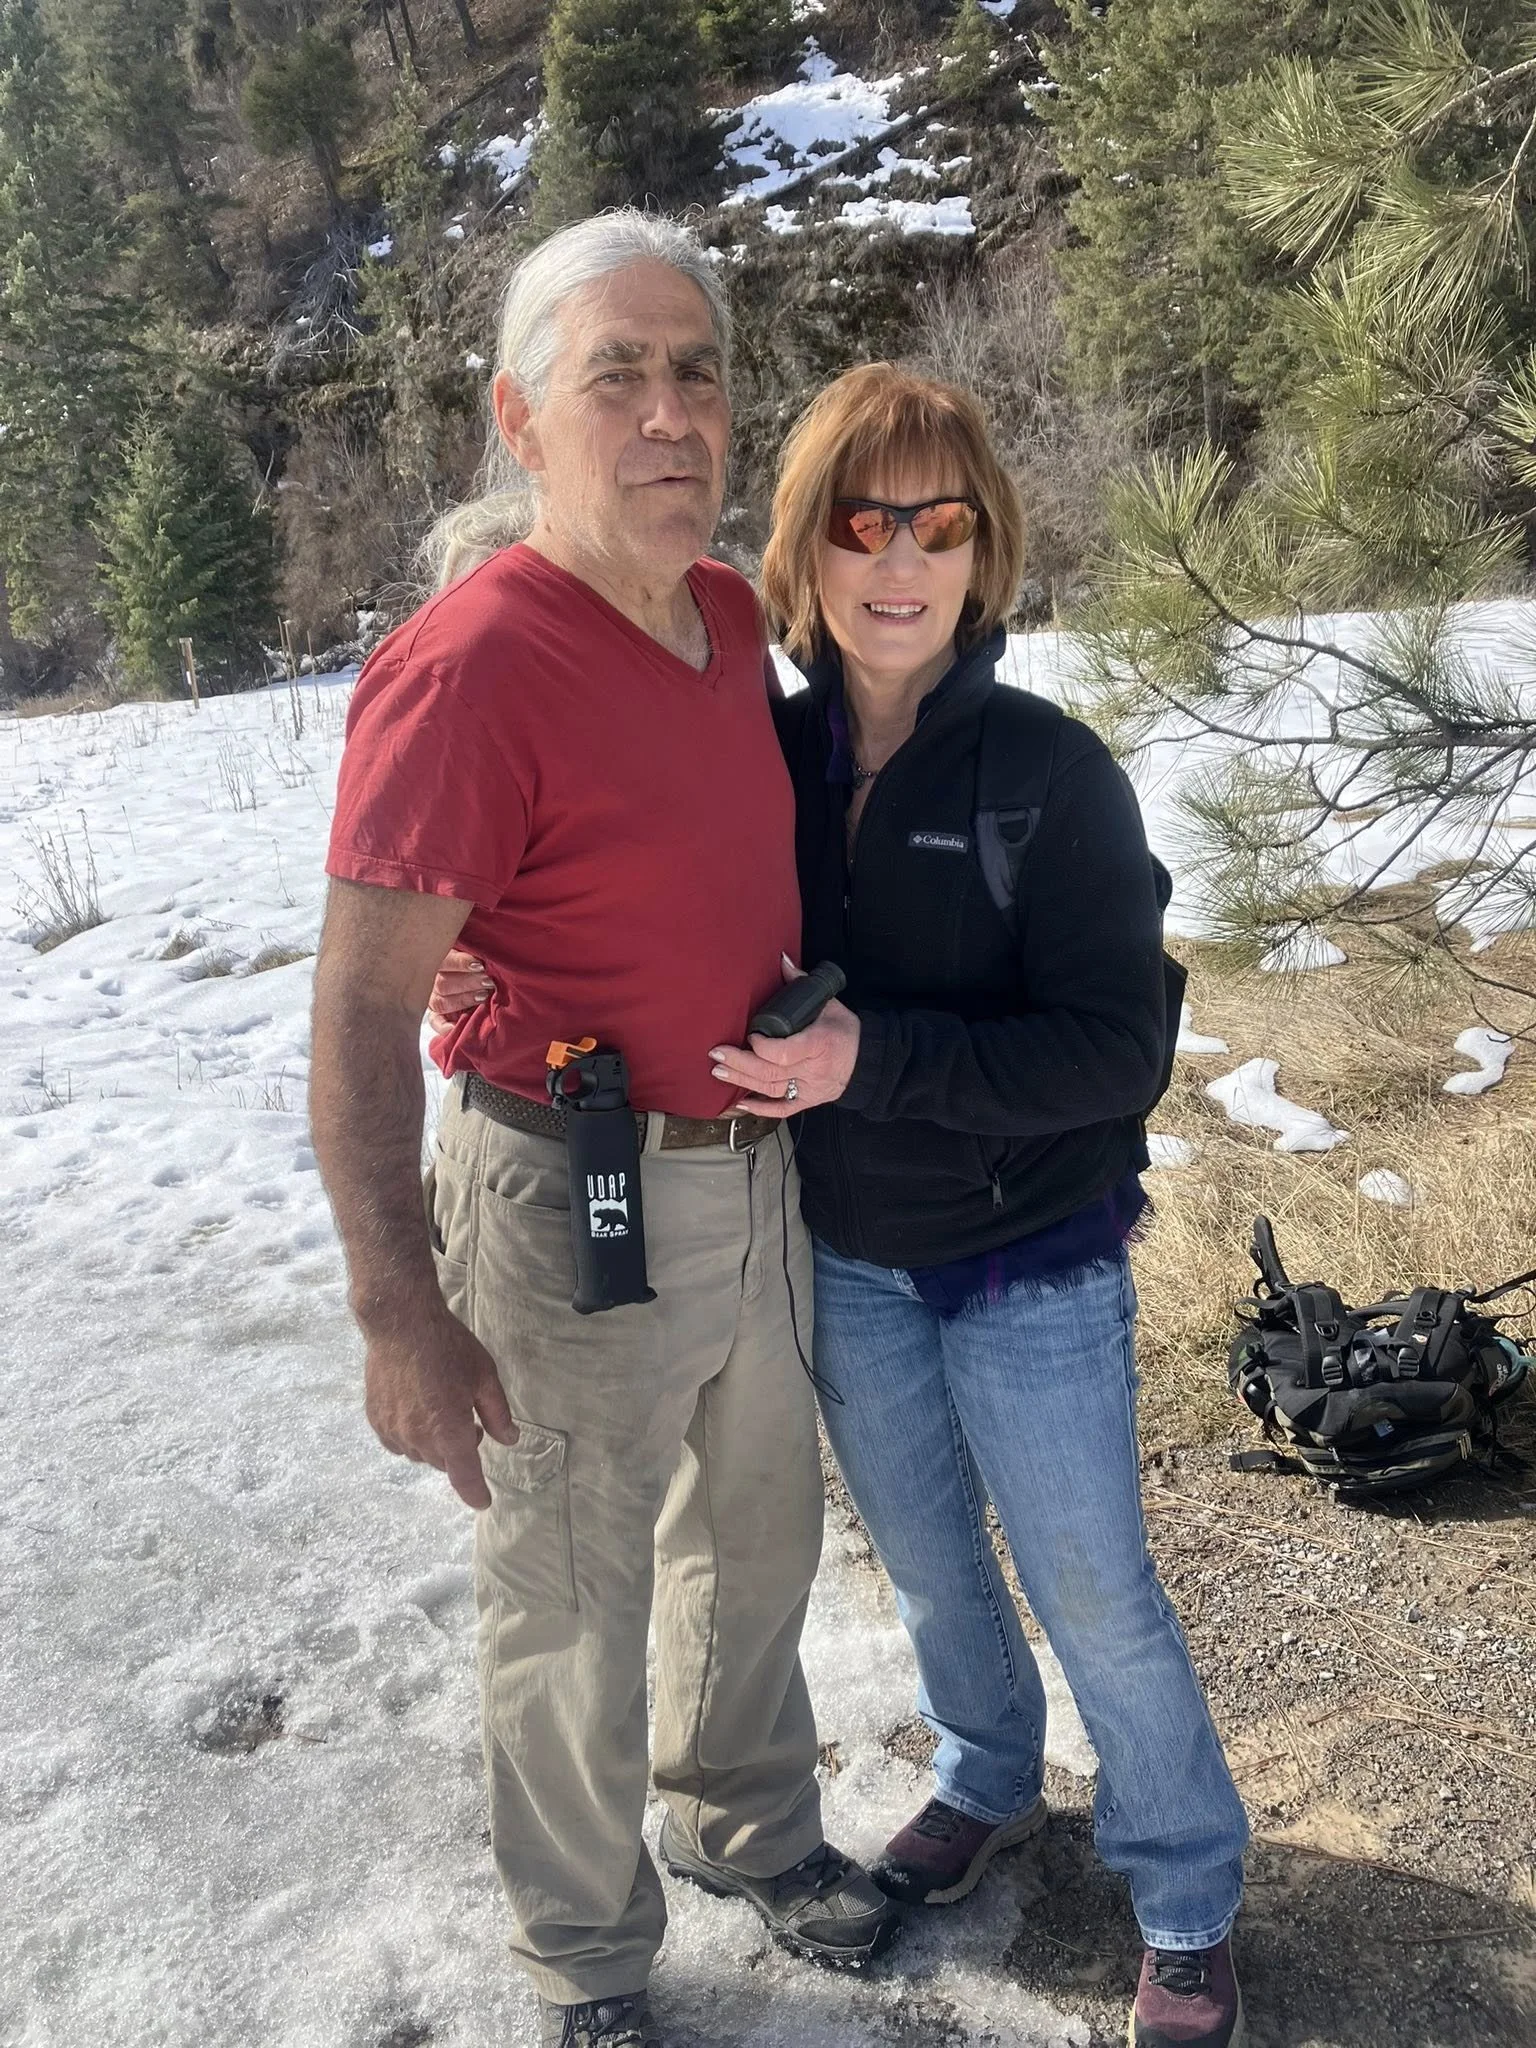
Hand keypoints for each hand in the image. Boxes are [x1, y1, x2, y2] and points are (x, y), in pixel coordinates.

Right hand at [362, 1308, 516, 1510]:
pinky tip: (418, 1410)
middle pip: (443, 1464)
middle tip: (469, 1422)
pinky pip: (397, 1443)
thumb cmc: (448, 1347)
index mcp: (449, 1430)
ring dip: (434, 1444)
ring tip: (442, 1409)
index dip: (475, 1494)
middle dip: (459, 1452)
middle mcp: (418, 1437)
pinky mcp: (376, 1419)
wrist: (401, 1324)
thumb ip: (498, 1414)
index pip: (464, 1478)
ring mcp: (393, 1430)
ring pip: (419, 1454)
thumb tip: (509, 1440)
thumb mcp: (484, 1376)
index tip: (483, 1502)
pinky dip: (411, 1436)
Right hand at [427, 948, 491, 1033]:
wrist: (486, 975)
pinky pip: (435, 1021)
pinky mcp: (436, 1014)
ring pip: (441, 1002)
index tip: (479, 965)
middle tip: (488, 981)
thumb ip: (476, 951)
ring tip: (484, 996)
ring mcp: (434, 997)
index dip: (461, 963)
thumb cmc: (482, 960)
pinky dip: (443, 1026)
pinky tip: (454, 1028)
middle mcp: (433, 978)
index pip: (444, 961)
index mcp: (440, 957)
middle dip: (469, 983)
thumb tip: (484, 957)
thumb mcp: (476, 952)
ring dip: (464, 999)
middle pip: (443, 984)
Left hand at [709, 962, 860, 1117]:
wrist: (867, 1060)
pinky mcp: (809, 1101)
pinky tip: (739, 1103)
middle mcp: (814, 1070)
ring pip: (772, 1089)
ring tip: (719, 1071)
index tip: (750, 1035)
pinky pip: (782, 1110)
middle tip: (717, 1054)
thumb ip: (803, 983)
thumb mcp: (829, 1003)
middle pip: (771, 1071)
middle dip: (740, 1063)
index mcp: (820, 1044)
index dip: (763, 1047)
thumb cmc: (845, 1030)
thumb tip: (782, 960)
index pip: (785, 1052)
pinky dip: (760, 1109)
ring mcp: (811, 1089)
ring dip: (742, 1081)